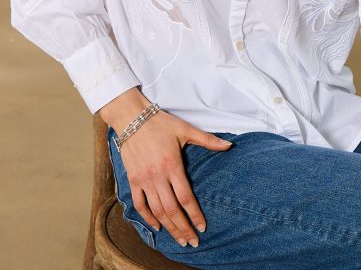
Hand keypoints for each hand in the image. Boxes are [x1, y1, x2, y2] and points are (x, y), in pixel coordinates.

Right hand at [116, 108, 233, 246]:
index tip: (202, 227)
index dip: (194, 214)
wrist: (132, 118)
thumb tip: (229, 146)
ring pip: (157, 210)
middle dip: (183, 228)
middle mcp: (157, 176)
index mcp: (172, 165)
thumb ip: (207, 140)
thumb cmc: (160, 123)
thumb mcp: (185, 129)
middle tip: (192, 242)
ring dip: (168, 227)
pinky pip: (139, 204)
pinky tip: (157, 226)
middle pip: (172, 209)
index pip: (185, 197)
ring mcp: (143, 179)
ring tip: (179, 240)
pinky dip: (148, 218)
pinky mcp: (132, 180)